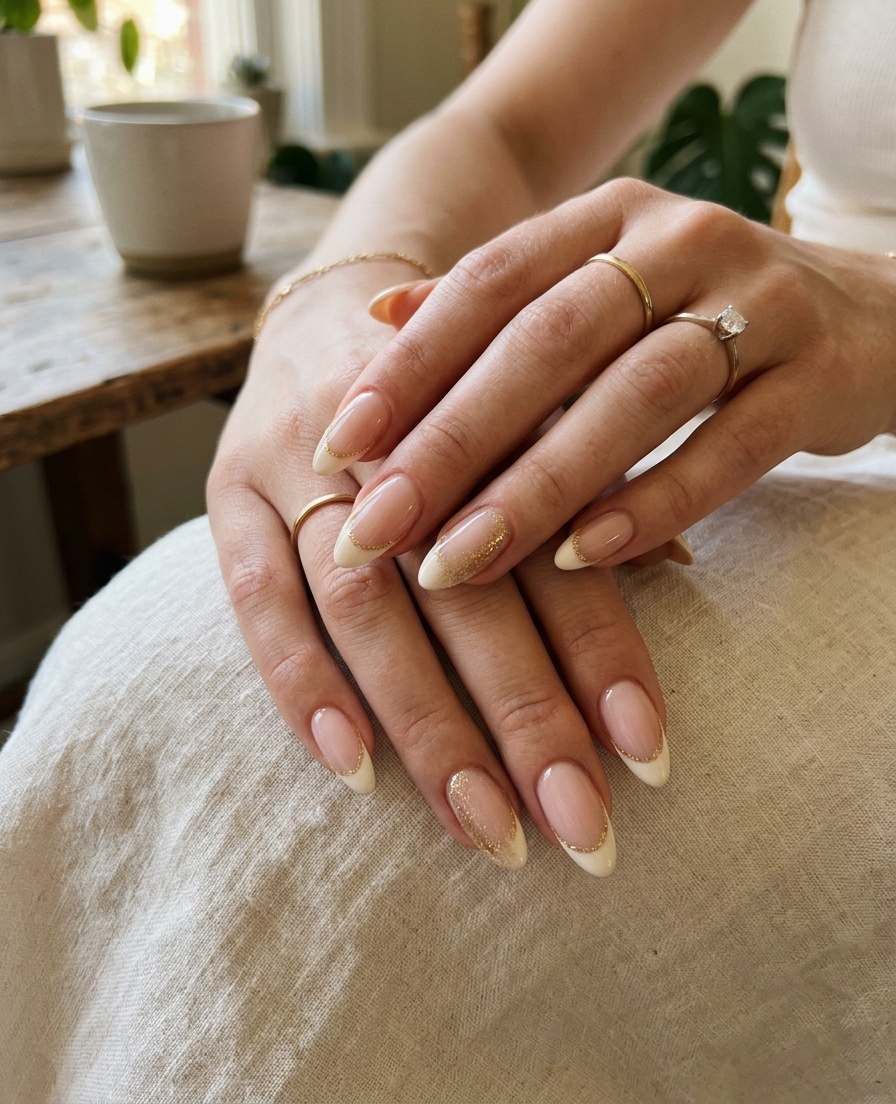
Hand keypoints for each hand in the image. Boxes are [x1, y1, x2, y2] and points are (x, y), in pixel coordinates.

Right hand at [207, 270, 669, 876]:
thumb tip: (679, 567)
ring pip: (363, 608)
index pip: (552, 545)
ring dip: (425, 726)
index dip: (600, 651)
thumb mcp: (529, 404)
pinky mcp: (227, 494)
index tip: (647, 757)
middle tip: (582, 831)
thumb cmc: (457, 383)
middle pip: (463, 591)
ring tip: (487, 830)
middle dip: (526, 718)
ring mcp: (297, 464)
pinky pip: (255, 600)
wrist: (326, 308)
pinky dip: (301, 686)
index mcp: (489, 408)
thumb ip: (588, 479)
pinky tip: (353, 769)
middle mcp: (393, 439)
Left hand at [311, 180, 895, 586]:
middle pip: (549, 339)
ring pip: (634, 393)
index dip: (407, 365)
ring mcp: (757, 299)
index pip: (488, 281)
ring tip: (459, 562)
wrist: (867, 317)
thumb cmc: (701, 317)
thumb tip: (374, 323)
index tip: (336, 445)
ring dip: (539, 485)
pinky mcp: (816, 371)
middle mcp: (679, 240)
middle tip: (376, 528)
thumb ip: (496, 304)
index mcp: (608, 215)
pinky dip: (655, 502)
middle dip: (452, 440)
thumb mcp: (600, 289)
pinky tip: (586, 557)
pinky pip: (729, 444)